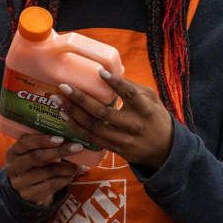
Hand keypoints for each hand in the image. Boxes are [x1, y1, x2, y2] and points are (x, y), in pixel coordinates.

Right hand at [4, 134, 87, 205]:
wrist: (26, 190)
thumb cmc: (35, 166)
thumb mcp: (35, 153)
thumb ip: (45, 145)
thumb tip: (71, 136)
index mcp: (13, 152)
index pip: (26, 142)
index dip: (43, 140)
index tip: (61, 138)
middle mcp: (12, 167)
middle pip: (37, 157)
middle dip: (60, 151)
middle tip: (78, 148)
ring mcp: (19, 183)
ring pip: (47, 172)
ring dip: (67, 168)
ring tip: (81, 166)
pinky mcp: (28, 195)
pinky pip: (50, 186)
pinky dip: (64, 180)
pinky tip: (72, 176)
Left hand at [53, 70, 173, 170]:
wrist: (164, 150)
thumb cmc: (155, 118)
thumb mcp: (152, 99)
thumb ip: (133, 87)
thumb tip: (108, 74)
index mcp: (145, 109)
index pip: (130, 94)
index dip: (115, 83)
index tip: (100, 72)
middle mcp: (133, 125)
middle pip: (103, 113)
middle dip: (80, 99)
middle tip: (64, 87)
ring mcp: (123, 139)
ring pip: (94, 127)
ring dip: (73, 114)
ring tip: (58, 101)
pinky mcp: (115, 149)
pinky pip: (92, 139)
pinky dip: (77, 128)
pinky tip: (66, 117)